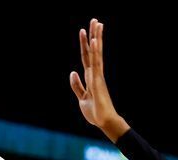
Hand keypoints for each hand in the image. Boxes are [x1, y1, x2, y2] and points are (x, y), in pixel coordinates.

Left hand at [69, 18, 129, 142]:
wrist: (104, 122)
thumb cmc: (95, 111)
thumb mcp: (82, 97)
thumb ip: (77, 85)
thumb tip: (73, 72)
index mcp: (91, 77)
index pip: (88, 56)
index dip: (87, 43)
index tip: (87, 30)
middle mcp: (95, 73)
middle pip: (93, 51)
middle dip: (94, 35)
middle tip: (95, 20)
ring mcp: (97, 76)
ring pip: (96, 54)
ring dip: (96, 38)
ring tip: (97, 24)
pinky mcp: (98, 81)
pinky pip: (96, 63)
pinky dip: (95, 52)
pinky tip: (95, 42)